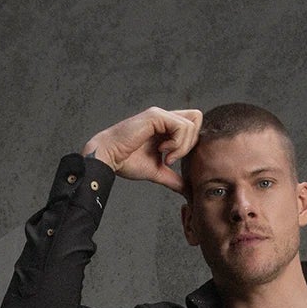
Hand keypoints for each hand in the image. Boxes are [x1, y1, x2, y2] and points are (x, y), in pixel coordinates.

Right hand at [82, 106, 201, 192]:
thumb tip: (188, 192)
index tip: (175, 159)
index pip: (193, 125)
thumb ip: (173, 179)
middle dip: (190, 143)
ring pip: (191, 125)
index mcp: (166, 127)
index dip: (191, 142)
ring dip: (181, 146)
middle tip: (173, 158)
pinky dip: (176, 143)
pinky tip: (162, 151)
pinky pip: (181, 126)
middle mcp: (165, 117)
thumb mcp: (157, 172)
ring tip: (165, 156)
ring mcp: (160, 115)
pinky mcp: (156, 116)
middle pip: (197, 120)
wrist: (109, 158)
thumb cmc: (127, 162)